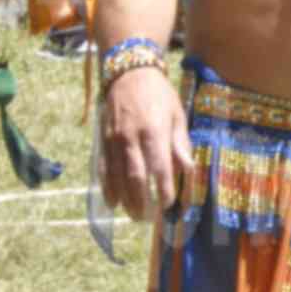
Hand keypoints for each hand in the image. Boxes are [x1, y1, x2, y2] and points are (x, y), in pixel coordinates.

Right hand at [101, 66, 193, 220]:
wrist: (129, 72)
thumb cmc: (159, 95)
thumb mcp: (177, 114)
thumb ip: (181, 144)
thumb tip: (188, 170)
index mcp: (154, 132)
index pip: (160, 168)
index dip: (164, 189)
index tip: (169, 204)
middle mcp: (131, 138)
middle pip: (135, 177)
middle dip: (141, 201)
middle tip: (146, 219)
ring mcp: (114, 140)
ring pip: (116, 176)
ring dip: (124, 199)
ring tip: (132, 215)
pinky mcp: (103, 140)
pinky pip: (103, 168)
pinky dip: (106, 187)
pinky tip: (112, 202)